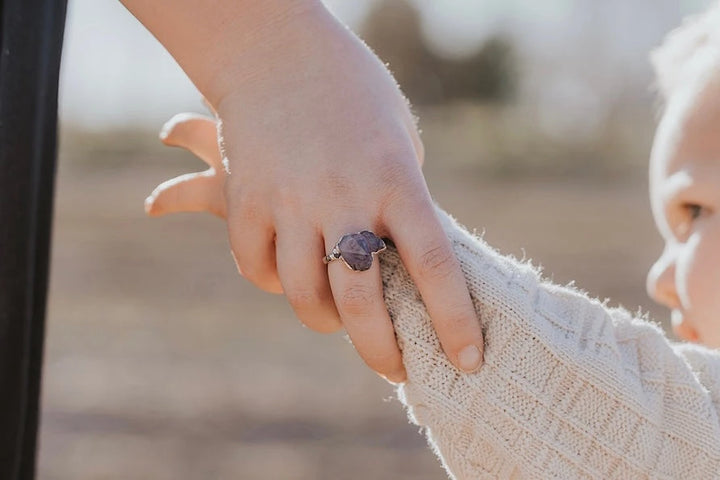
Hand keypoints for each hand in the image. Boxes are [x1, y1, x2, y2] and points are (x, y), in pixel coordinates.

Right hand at [149, 110, 482, 383]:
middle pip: (364, 300)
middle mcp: (345, 195)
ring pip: (305, 295)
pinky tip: (290, 278)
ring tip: (339, 321)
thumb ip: (402, 201)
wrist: (277, 49)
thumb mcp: (397, 140)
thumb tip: (404, 259)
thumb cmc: (353, 94)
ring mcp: (291, 199)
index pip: (435, 265)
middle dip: (383, 351)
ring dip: (325, 322)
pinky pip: (256, 268)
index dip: (455, 322)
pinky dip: (274, 285)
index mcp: (396, 178)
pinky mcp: (247, 198)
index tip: (470, 362)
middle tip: (397, 370)